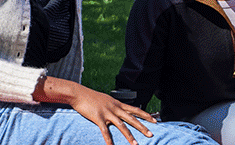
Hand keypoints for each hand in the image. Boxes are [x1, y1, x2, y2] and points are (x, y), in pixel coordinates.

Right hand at [33, 76, 156, 144]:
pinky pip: (105, 131)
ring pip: (121, 125)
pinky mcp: (98, 118)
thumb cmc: (92, 97)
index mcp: (118, 104)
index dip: (146, 115)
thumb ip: (115, 105)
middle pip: (132, 118)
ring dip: (129, 136)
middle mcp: (115, 108)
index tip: (155, 120)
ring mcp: (107, 113)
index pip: (135, 110)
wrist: (80, 94)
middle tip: (151, 134)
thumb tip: (121, 110)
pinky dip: (108, 140)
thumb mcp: (107, 100)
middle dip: (142, 127)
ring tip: (136, 144)